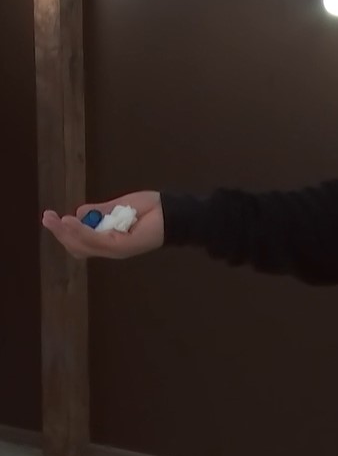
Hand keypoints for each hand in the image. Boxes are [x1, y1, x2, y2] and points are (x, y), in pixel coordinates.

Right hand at [41, 191, 164, 259]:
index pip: (80, 242)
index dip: (64, 231)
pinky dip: (81, 231)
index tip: (50, 217)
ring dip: (65, 232)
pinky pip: (96, 240)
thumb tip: (78, 212)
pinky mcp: (122, 246)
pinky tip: (70, 221)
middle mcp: (111, 248)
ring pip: (83, 244)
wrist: (174, 211)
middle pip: (77, 246)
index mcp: (109, 241)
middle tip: (46, 217)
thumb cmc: (151, 208)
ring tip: (54, 219)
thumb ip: (100, 212)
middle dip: (59, 233)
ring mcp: (116, 249)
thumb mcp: (119, 206)